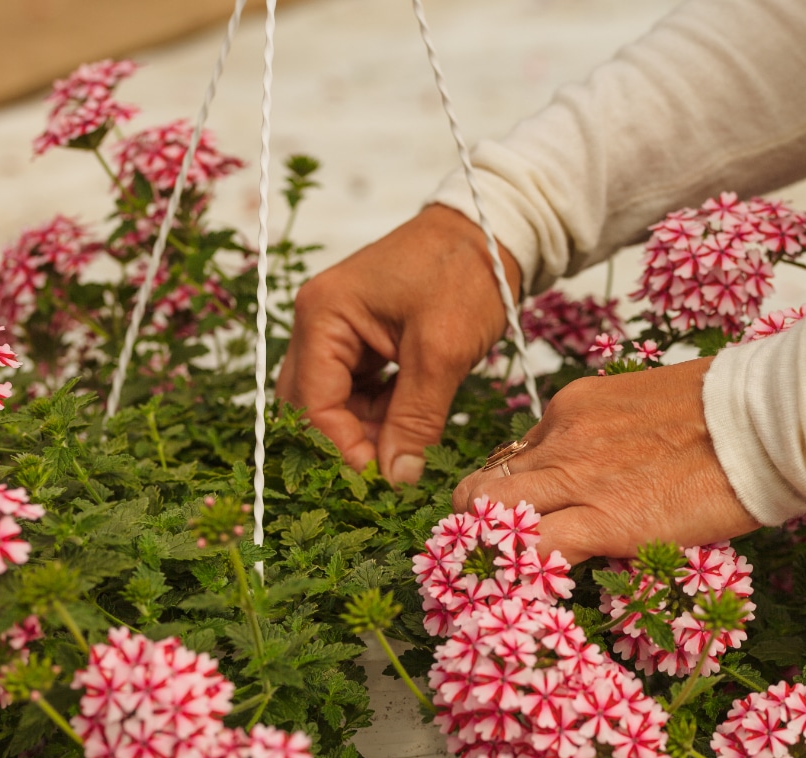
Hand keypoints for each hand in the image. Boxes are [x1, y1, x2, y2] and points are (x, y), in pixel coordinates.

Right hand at [277, 204, 520, 482]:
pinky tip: (411, 428)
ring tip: (408, 450)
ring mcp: (342, 329)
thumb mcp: (442, 349)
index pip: (312, 401)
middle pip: (314, 403)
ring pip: (338, 401)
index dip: (342, 446)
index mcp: (324, 314)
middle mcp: (321, 321)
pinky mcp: (368, 338)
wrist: (493, 231)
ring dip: (368, 430)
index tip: (379, 479)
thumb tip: (396, 477)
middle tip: (389, 473)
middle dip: (348, 441)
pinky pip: (362, 389)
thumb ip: (416, 418)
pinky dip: (383, 413)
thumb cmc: (466, 273)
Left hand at [451, 357, 759, 562]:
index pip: (516, 458)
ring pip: (488, 515)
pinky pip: (532, 553)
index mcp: (573, 406)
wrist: (764, 420)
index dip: (514, 496)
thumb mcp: (649, 404)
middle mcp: (560, 435)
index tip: (527, 523)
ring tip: (514, 581)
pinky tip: (537, 591)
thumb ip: (614, 435)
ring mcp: (575, 476)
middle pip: (481, 486)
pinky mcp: (602, 520)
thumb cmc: (727, 411)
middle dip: (480, 525)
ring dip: (491, 550)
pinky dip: (525, 575)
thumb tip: (615, 470)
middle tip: (504, 559)